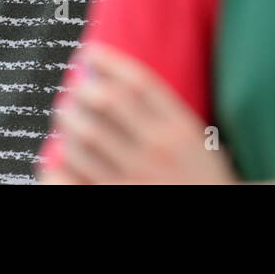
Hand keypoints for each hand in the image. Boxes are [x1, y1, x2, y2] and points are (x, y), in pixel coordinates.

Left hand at [38, 43, 236, 184]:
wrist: (219, 221)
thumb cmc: (201, 180)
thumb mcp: (197, 140)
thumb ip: (164, 113)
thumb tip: (118, 80)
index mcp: (180, 130)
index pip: (138, 83)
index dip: (107, 61)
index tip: (88, 53)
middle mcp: (157, 152)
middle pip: (105, 104)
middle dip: (81, 90)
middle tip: (73, 90)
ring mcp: (134, 180)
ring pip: (85, 138)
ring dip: (67, 124)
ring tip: (66, 118)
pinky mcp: (115, 201)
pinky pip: (72, 181)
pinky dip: (57, 167)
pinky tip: (56, 159)